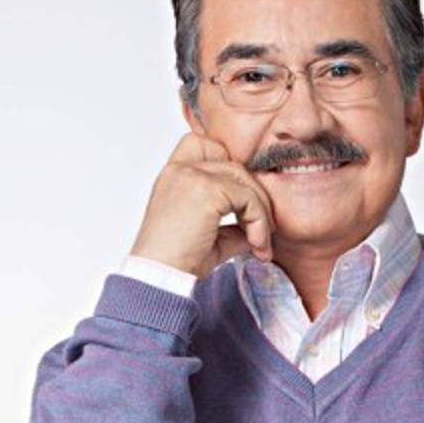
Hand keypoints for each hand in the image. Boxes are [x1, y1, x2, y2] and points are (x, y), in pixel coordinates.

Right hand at [129, 133, 275, 278]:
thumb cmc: (177, 262)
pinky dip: (259, 223)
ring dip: (261, 213)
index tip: (239, 202)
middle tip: (264, 231)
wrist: (159, 277)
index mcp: (173, 176)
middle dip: (255, 197)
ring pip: (245, 181)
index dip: (228, 166)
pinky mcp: (207, 190)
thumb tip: (261, 226)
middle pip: (234, 165)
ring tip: (261, 243)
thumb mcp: (209, 236)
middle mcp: (180, 170)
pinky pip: (249, 199)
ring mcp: (192, 176)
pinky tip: (256, 246)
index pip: (204, 145)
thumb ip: (234, 225)